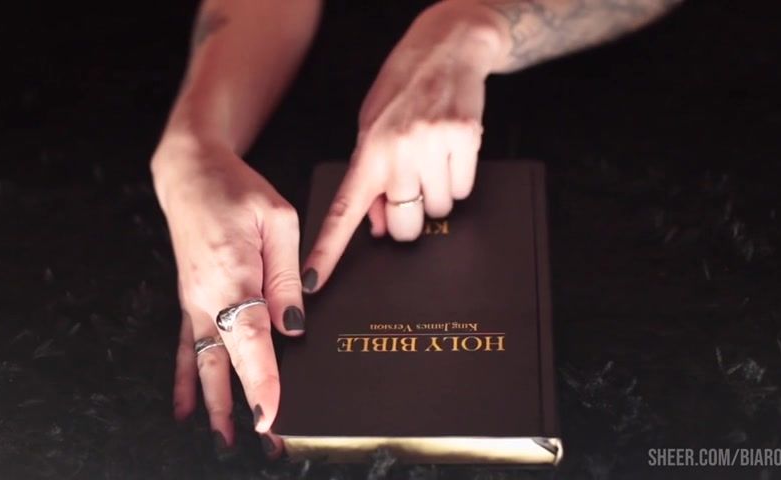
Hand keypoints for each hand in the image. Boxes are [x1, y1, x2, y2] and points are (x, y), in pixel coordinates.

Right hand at [152, 138, 302, 458]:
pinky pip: (187, 348)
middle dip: (247, 406)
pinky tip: (187, 408)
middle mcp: (208, 298)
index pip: (251, 342)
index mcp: (234, 278)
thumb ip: (286, 276)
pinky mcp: (190, 300)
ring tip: (227, 440)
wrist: (191, 172)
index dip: (262, 382)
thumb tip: (293, 326)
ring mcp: (195, 302)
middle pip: (228, 363)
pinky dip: (186, 380)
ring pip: (205, 364)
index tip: (271, 416)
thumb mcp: (278, 220)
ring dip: (217, 404)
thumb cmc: (237, 190)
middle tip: (268, 442)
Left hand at [301, 1, 502, 292]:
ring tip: (432, 159)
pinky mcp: (466, 139)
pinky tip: (451, 151)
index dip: (328, 250)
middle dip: (408, 219)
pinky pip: (464, 189)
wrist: (447, 46)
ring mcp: (434, 146)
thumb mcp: (371, 128)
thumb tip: (377, 225)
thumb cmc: (402, 88)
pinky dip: (459, 179)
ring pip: (439, 209)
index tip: (314, 282)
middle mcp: (399, 151)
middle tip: (410, 192)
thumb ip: (370, 177)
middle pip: (405, 225)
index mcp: (369, 150)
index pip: (344, 211)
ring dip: (436, 196)